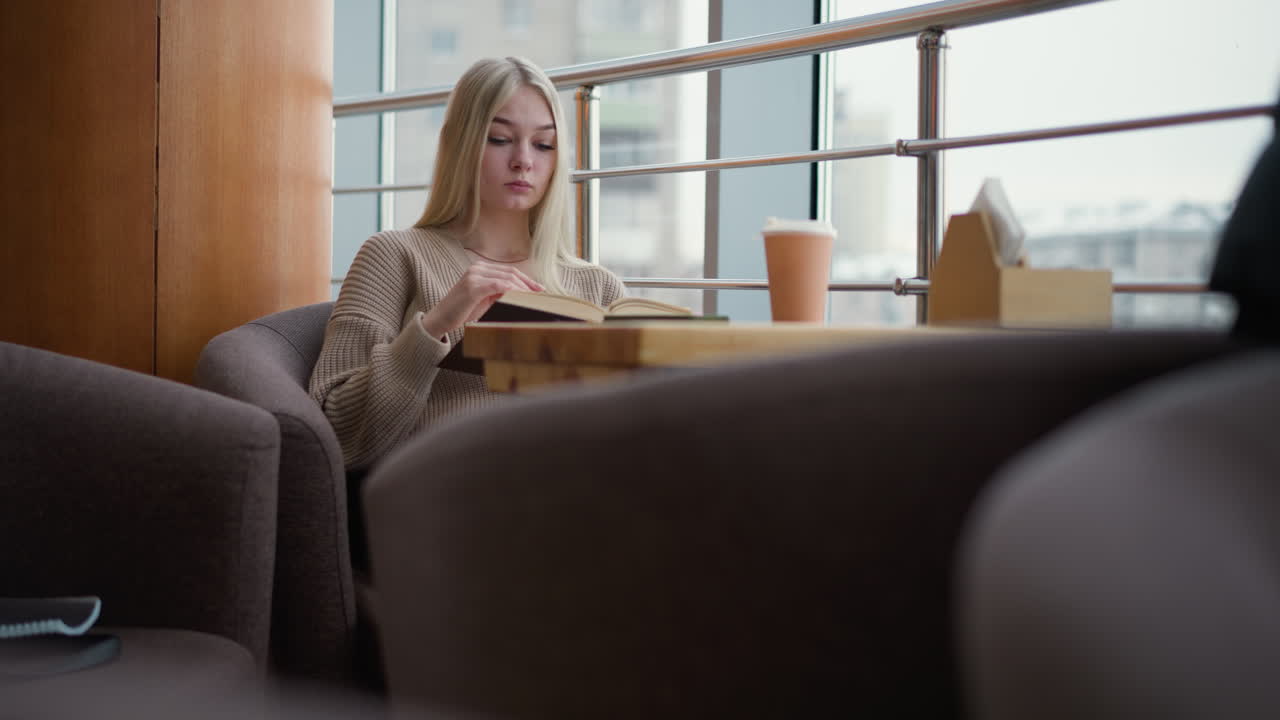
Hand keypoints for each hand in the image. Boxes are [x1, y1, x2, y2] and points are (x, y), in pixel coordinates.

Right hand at [420, 261, 543, 338]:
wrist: (439, 320)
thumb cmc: (462, 312)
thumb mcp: (484, 299)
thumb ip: (499, 293)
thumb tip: (521, 295)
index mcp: (480, 269)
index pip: (508, 271)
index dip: (526, 280)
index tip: (539, 289)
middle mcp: (477, 268)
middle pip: (510, 273)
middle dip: (528, 283)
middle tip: (541, 293)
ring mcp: (474, 275)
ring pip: (507, 278)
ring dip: (523, 288)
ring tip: (534, 298)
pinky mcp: (473, 286)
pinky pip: (499, 285)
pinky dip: (513, 291)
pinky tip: (522, 298)